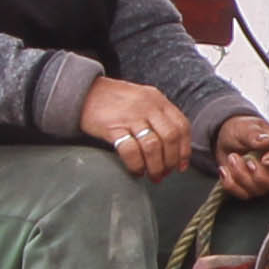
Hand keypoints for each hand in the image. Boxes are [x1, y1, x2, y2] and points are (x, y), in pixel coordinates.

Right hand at [78, 76, 192, 178]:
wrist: (84, 92)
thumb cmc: (114, 100)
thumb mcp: (142, 99)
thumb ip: (158, 116)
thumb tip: (173, 147)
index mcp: (158, 100)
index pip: (182, 126)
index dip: (184, 149)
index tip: (181, 166)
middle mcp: (147, 106)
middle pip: (170, 138)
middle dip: (171, 161)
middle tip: (165, 174)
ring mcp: (130, 116)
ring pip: (153, 147)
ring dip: (155, 167)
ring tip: (152, 176)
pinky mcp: (113, 127)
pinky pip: (131, 151)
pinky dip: (136, 165)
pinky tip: (136, 171)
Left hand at [209, 113, 268, 200]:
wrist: (224, 140)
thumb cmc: (241, 130)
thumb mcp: (245, 127)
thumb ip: (255, 134)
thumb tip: (267, 140)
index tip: (264, 159)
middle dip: (261, 176)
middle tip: (247, 161)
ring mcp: (267, 180)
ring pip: (260, 190)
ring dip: (240, 174)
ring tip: (232, 157)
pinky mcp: (252, 189)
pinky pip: (244, 194)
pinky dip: (230, 183)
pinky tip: (226, 170)